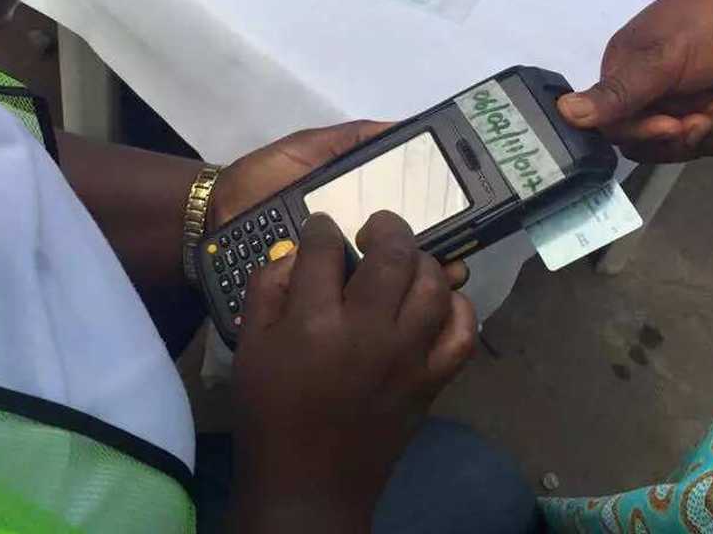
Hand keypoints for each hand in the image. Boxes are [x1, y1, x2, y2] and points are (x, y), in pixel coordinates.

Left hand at [212, 121, 469, 286]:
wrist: (211, 221)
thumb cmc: (259, 181)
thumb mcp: (306, 150)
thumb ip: (350, 140)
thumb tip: (403, 126)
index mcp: (353, 214)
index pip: (401, 219)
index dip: (434, 218)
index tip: (464, 217)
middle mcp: (349, 250)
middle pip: (400, 257)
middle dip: (432, 259)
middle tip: (456, 260)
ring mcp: (333, 279)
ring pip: (383, 288)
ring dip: (414, 288)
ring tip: (439, 283)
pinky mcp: (313, 301)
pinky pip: (348, 307)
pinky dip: (374, 310)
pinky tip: (401, 310)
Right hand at [232, 212, 475, 531]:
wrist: (308, 486)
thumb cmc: (270, 414)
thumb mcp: (249, 347)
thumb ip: (267, 290)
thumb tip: (295, 253)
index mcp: (315, 321)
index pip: (326, 248)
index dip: (322, 228)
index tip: (322, 228)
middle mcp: (369, 330)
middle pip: (393, 254)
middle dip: (385, 226)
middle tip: (373, 228)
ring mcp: (407, 356)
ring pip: (434, 285)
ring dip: (422, 262)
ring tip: (405, 262)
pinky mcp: (431, 380)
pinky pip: (463, 334)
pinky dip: (459, 309)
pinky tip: (440, 301)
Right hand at [557, 0, 712, 162]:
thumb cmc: (712, 26)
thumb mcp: (661, 60)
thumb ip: (616, 94)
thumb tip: (561, 112)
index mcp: (624, 68)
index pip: (614, 122)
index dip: (642, 133)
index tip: (672, 124)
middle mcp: (648, 86)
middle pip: (645, 141)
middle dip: (677, 138)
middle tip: (705, 116)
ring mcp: (683, 97)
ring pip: (679, 145)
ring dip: (705, 136)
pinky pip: (709, 142)